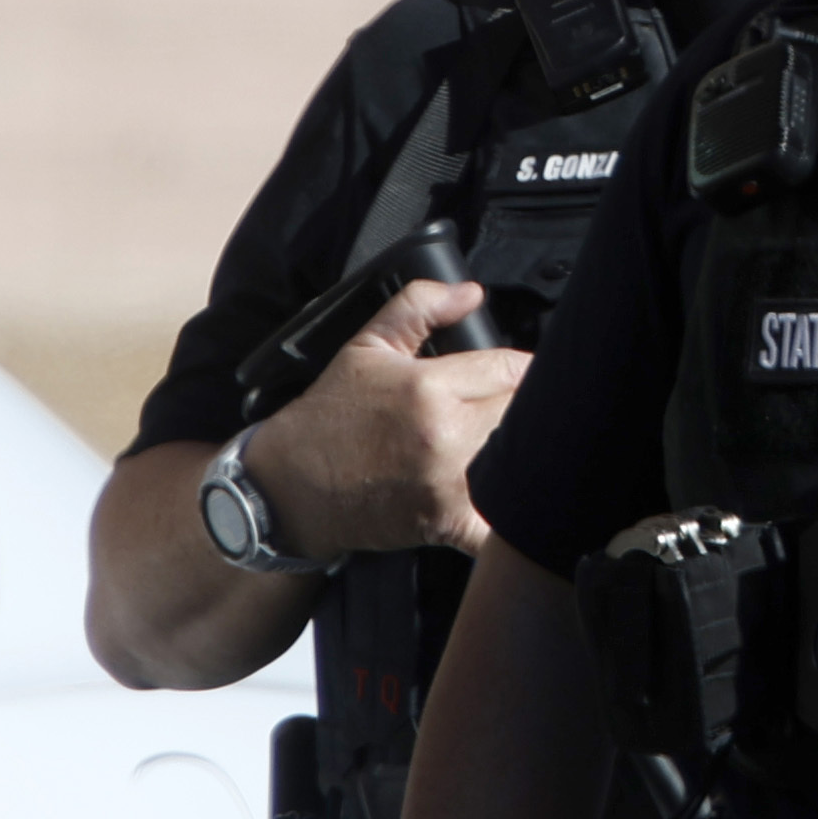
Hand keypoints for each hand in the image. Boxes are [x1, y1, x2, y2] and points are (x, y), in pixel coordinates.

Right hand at [242, 281, 528, 560]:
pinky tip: (508, 500)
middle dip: (526, 409)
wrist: (291, 486)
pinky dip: (510, 517)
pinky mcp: (448, 522)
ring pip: (520, 460)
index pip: (513, 370)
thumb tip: (469, 293)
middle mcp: (445, 435)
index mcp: (428, 387)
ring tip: (511, 446)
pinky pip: (500, 524)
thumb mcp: (366, 347)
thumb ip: (418, 307)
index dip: (526, 370)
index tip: (524, 376)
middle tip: (515, 410)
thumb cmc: (330, 418)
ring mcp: (449, 484)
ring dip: (522, 452)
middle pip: (525, 415)